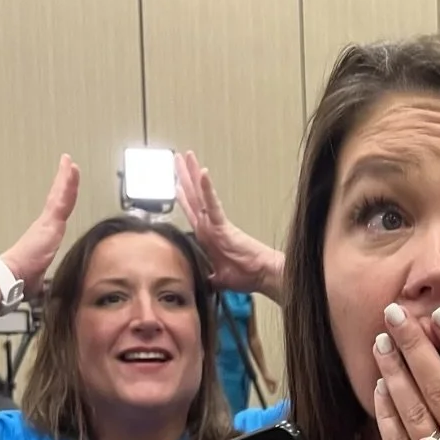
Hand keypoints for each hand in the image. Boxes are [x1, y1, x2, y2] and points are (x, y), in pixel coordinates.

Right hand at [1, 155, 80, 295]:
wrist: (11, 277)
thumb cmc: (20, 278)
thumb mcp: (36, 278)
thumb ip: (39, 279)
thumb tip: (37, 289)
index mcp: (44, 236)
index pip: (56, 212)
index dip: (61, 198)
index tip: (63, 186)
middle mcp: (45, 227)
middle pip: (59, 199)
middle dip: (64, 182)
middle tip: (68, 166)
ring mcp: (47, 223)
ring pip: (61, 196)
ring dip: (67, 178)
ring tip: (70, 163)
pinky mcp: (50, 223)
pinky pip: (62, 199)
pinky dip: (67, 184)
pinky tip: (71, 172)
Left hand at [175, 150, 282, 297]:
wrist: (262, 275)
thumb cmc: (247, 274)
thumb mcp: (218, 278)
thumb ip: (207, 276)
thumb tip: (199, 282)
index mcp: (207, 236)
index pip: (191, 210)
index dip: (183, 195)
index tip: (176, 181)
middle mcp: (210, 225)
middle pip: (193, 196)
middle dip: (184, 176)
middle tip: (178, 158)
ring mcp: (215, 223)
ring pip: (199, 194)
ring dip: (192, 175)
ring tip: (186, 156)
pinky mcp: (223, 225)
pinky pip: (212, 204)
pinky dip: (207, 189)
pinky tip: (202, 173)